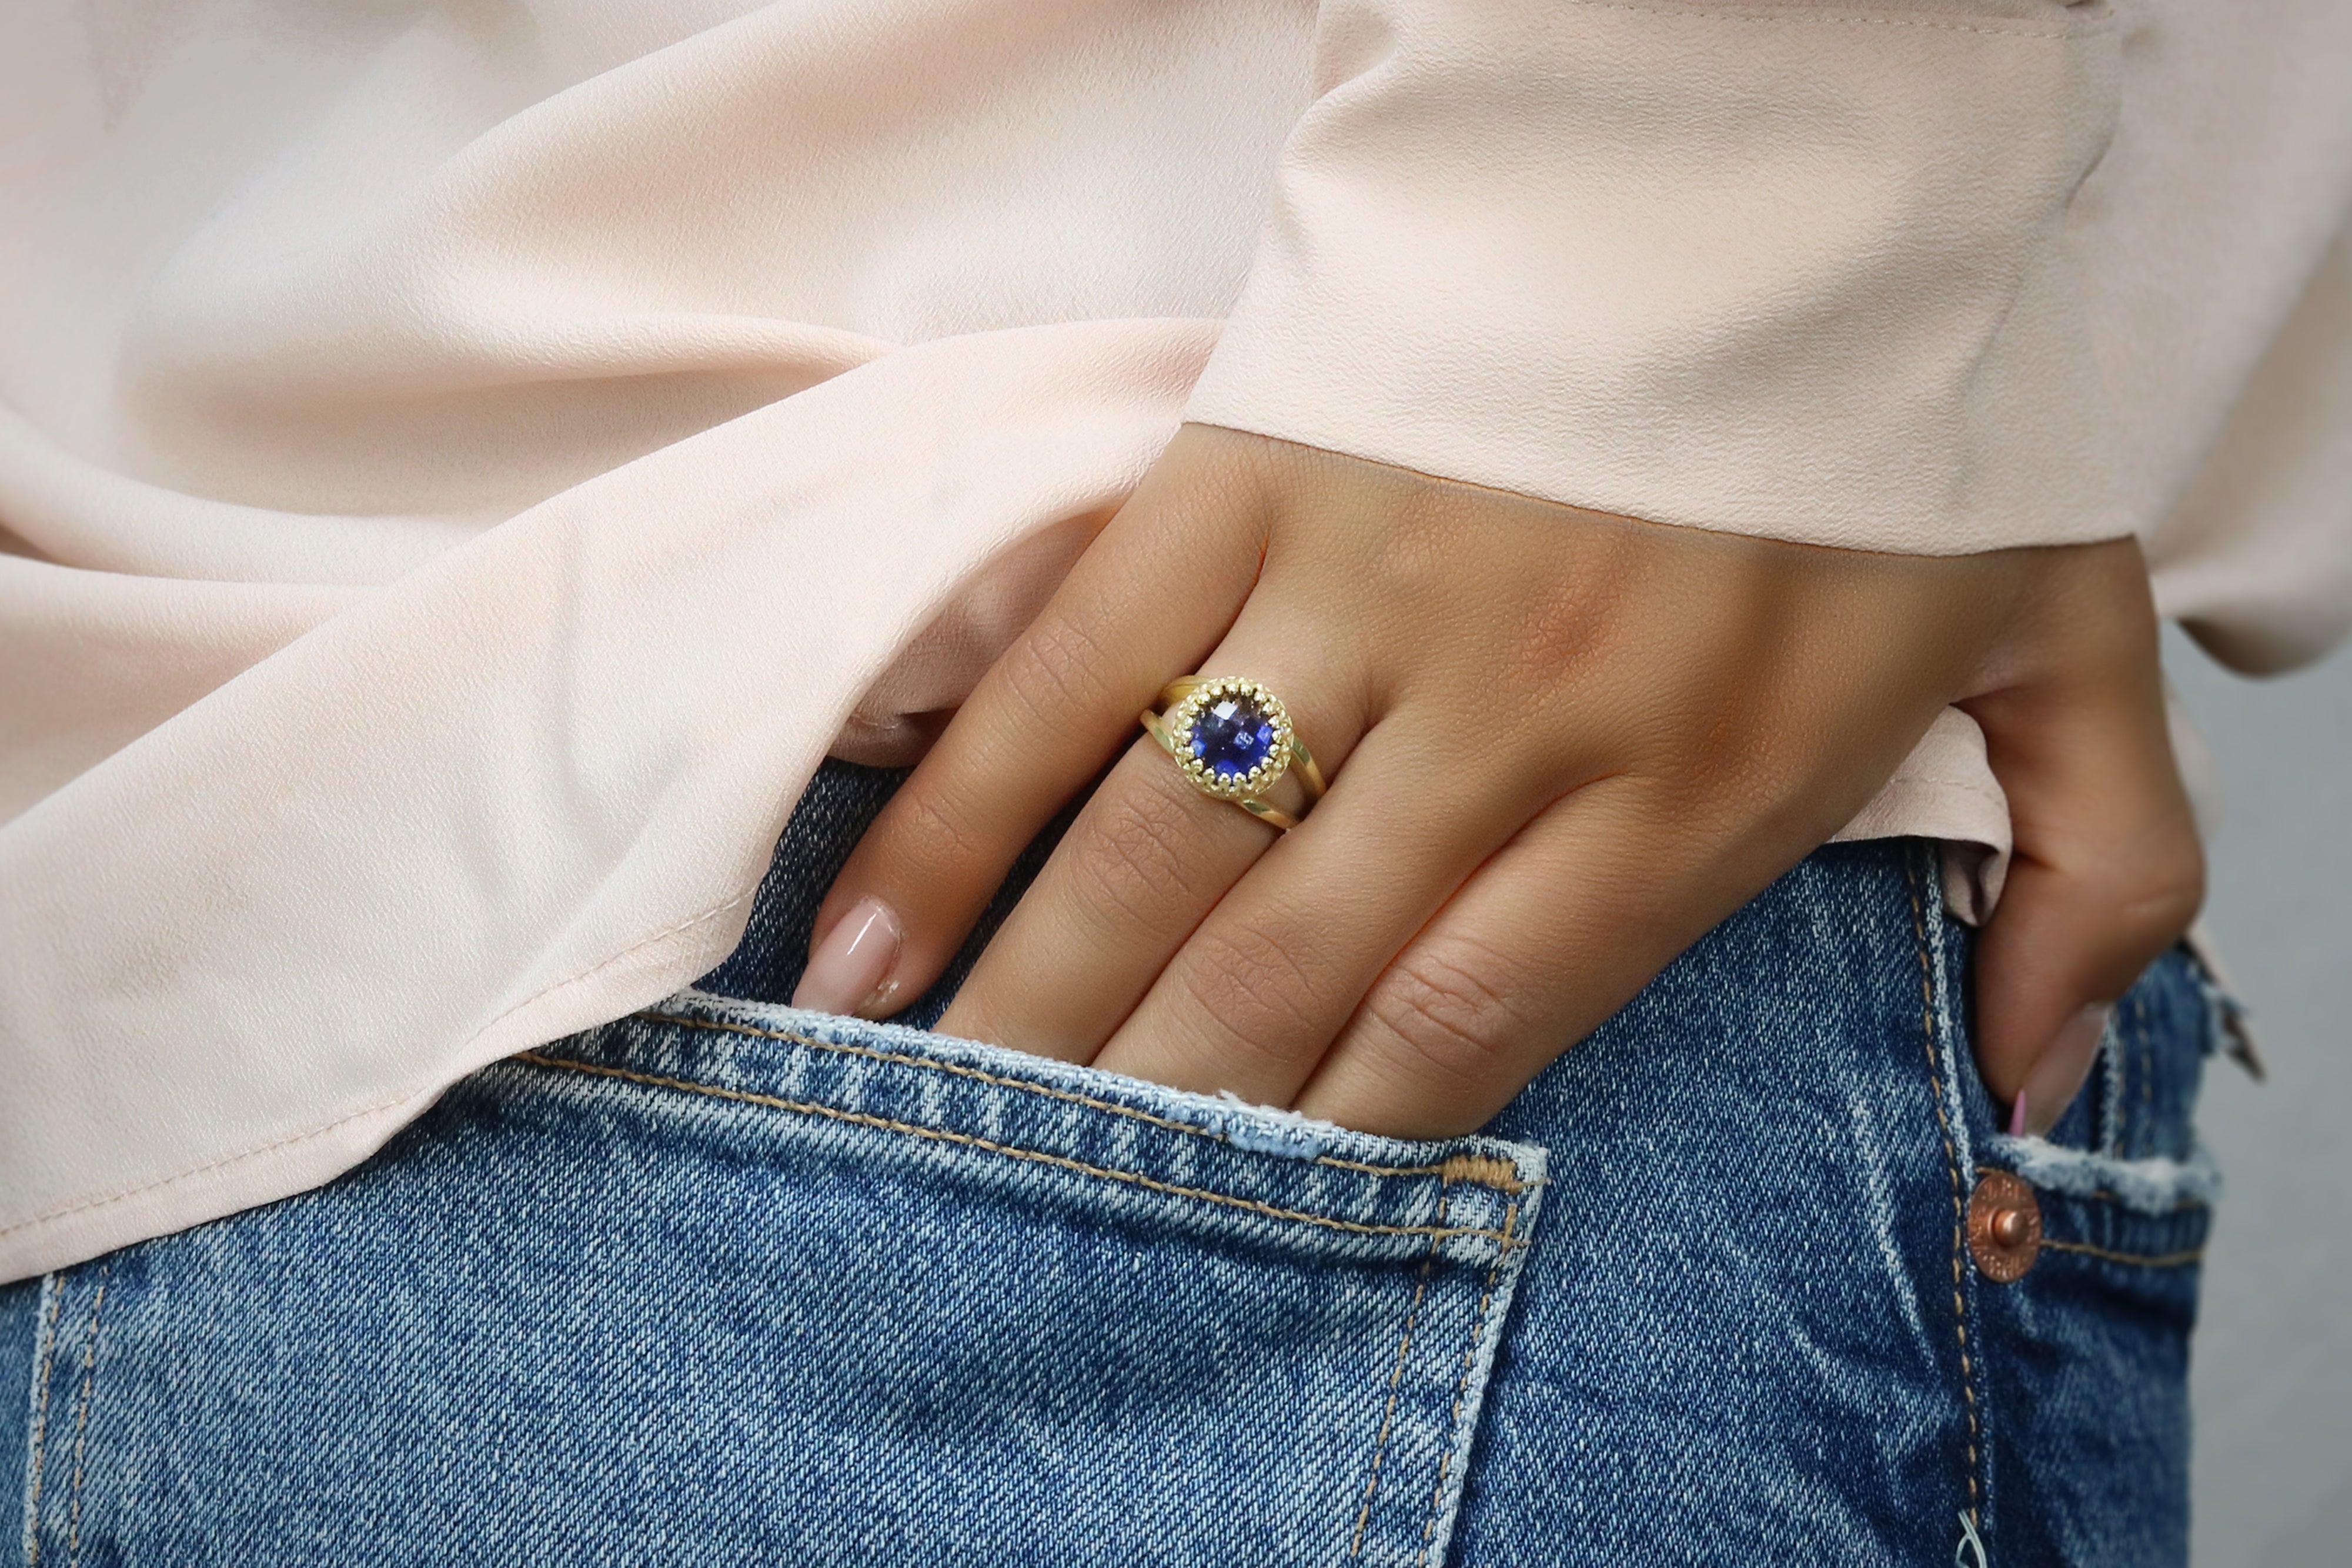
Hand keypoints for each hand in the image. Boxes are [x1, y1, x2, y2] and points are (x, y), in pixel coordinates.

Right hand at [795, 426, 2201, 1138]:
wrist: (1811, 124)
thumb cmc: (1921, 409)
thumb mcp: (2071, 634)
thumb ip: (2101, 865)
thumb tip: (2042, 1070)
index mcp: (1698, 779)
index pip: (1465, 1024)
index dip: (1331, 1148)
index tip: (1238, 1232)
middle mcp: (1514, 711)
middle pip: (1282, 974)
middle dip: (1148, 1121)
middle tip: (1036, 1223)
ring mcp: (1363, 588)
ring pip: (1158, 851)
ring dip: (1029, 1010)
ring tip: (926, 1122)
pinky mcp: (1249, 473)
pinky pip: (1076, 672)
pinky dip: (961, 814)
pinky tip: (872, 947)